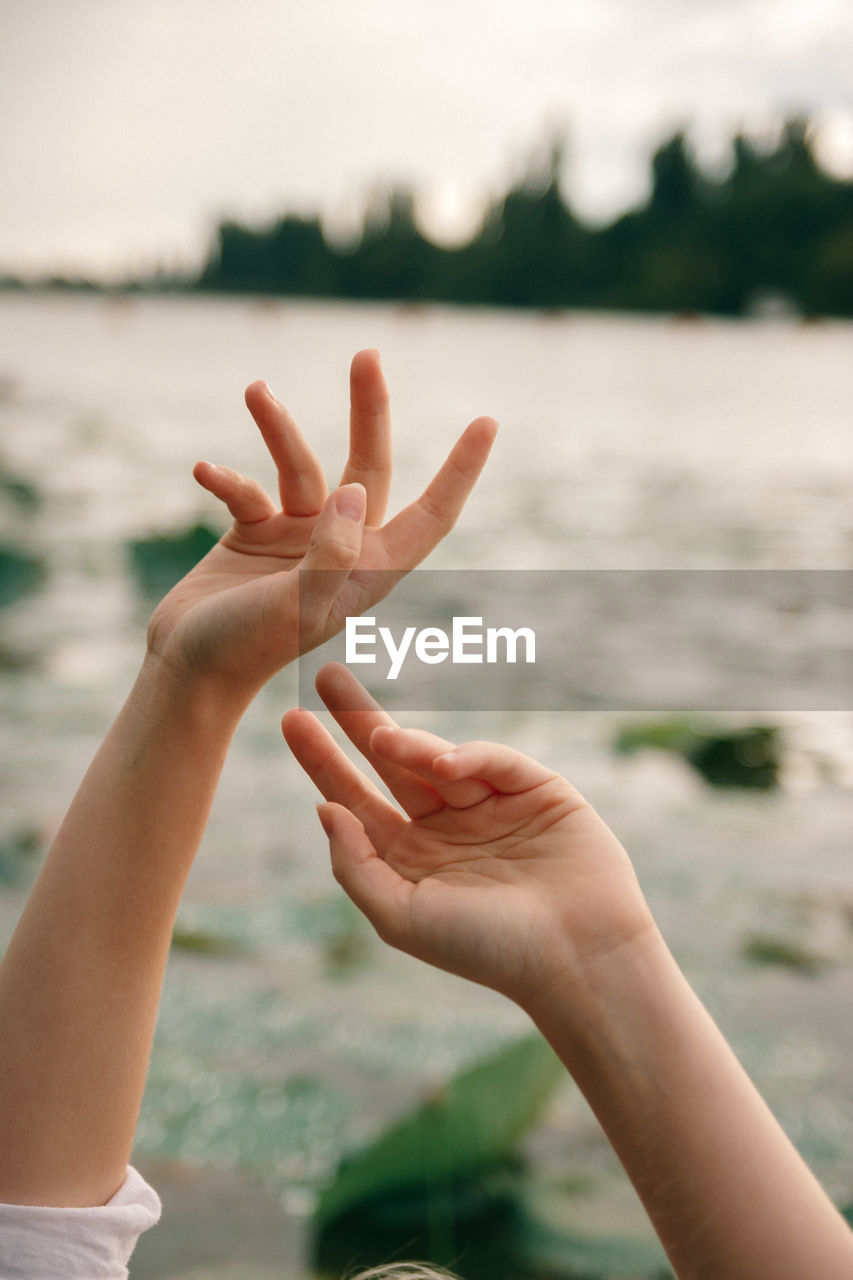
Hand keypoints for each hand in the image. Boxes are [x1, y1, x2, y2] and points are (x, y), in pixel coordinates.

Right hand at [146, 351, 496, 697]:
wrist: (187, 669)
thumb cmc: (247, 648)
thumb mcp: (299, 605)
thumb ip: (332, 552)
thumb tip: (356, 490)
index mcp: (371, 570)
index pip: (432, 513)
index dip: (461, 470)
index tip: (487, 421)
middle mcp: (342, 548)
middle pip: (370, 466)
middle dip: (369, 411)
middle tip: (367, 355)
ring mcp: (299, 538)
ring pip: (300, 466)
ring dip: (278, 429)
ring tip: (256, 391)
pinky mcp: (255, 533)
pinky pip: (248, 490)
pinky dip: (227, 478)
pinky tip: (203, 472)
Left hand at [282, 664, 655, 1009]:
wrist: (578, 958)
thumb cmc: (488, 949)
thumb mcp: (402, 916)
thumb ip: (355, 864)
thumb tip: (321, 808)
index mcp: (410, 858)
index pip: (355, 799)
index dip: (323, 760)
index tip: (291, 720)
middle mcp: (446, 827)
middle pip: (391, 762)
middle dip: (357, 720)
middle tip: (326, 677)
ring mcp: (491, 805)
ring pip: (438, 759)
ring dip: (408, 745)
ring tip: (380, 738)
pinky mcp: (537, 790)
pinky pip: (494, 761)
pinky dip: (469, 757)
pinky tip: (446, 767)